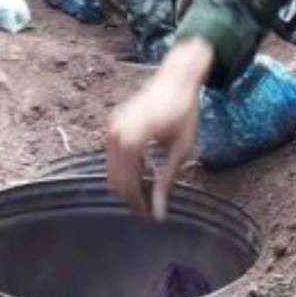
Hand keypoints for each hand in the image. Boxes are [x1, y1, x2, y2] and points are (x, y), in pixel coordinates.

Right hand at [106, 38, 213, 219]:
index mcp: (133, 140)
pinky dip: (125, 168)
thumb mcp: (180, 150)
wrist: (177, 79)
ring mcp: (112, 127)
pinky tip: (145, 171)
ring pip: (111, 169)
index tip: (150, 217)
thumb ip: (166, 182)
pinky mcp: (113, 123)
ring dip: (127, 183)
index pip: (128, 185)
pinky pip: (113, 155)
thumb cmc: (184, 112)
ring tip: (148, 191)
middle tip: (149, 208)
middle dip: (130, 197)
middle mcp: (116, 133)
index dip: (138, 205)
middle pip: (115, 180)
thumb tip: (159, 213)